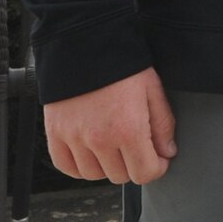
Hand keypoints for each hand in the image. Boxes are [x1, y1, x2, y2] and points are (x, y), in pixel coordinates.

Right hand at [44, 67, 177, 184]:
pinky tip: (91, 153)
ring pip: (94, 175)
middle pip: (121, 176)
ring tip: (113, 146)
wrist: (85, 45)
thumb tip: (167, 152)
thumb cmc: (122, 65)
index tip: (158, 158)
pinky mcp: (55, 134)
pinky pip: (66, 167)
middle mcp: (100, 140)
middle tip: (136, 146)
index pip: (145, 173)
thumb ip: (163, 125)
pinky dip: (79, 166)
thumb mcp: (152, 90)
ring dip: (107, 166)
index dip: (156, 168)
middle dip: (134, 164)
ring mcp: (75, 139)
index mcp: (128, 130)